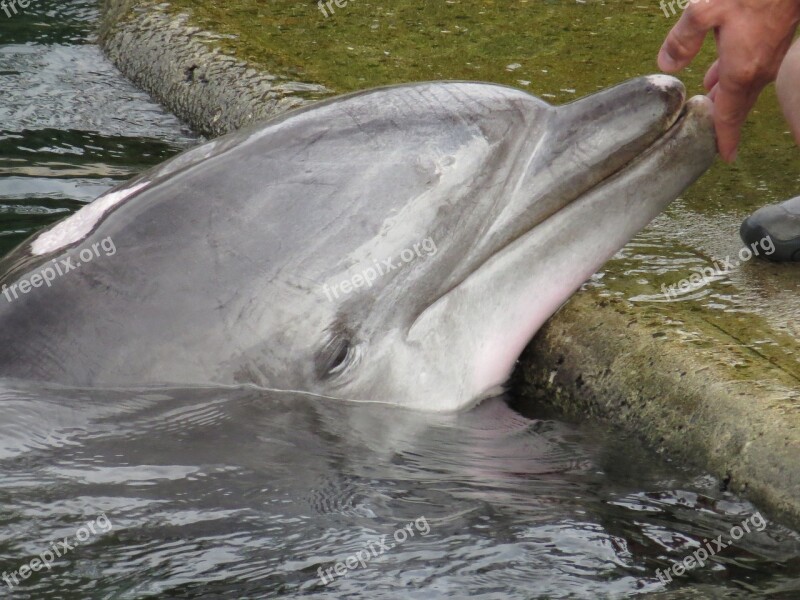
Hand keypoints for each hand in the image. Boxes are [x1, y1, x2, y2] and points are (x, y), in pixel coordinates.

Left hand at [658, 0, 799, 160]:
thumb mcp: (705, 10)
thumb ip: (682, 39)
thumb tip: (666, 65)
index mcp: (741, 71)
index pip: (729, 116)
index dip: (725, 138)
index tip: (725, 156)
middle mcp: (758, 71)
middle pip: (736, 106)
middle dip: (722, 122)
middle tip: (708, 137)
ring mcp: (769, 59)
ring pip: (743, 88)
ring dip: (724, 100)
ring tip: (705, 109)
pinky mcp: (774, 44)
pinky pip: (749, 72)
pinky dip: (732, 80)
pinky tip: (717, 76)